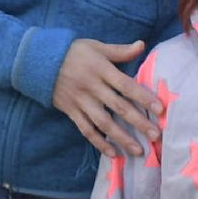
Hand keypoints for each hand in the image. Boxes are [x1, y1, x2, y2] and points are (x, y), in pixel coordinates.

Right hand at [52, 38, 160, 159]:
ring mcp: (81, 101)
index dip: (143, 97)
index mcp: (101, 69)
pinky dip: (99, 143)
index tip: (160, 109)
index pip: (126, 85)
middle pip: (118, 107)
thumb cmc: (72, 52)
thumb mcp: (95, 46)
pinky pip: (86, 130)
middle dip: (138, 122)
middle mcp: (92, 87)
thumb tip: (142, 45)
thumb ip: (119, 50)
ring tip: (138, 151)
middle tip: (156, 136)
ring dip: (122, 138)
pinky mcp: (71, 111)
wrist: (37, 61)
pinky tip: (113, 153)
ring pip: (104, 123)